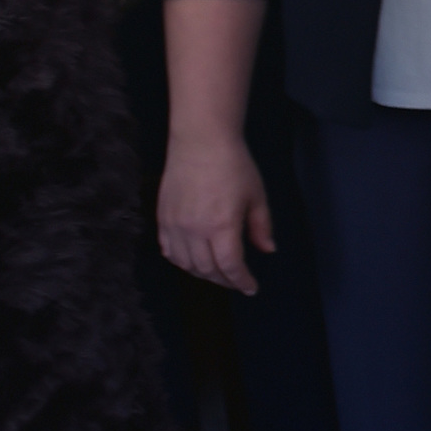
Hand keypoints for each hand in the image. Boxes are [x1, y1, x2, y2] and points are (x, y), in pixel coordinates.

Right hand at [158, 134, 272, 294]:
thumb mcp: (256, 196)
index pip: (230, 266)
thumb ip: (261, 227)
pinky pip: (168, 250)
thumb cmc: (234, 166)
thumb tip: (267, 250)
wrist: (200, 142)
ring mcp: (175, 225)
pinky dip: (181, 261)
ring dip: (202, 273)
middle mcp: (194, 230)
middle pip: (207, 269)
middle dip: (224, 280)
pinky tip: (193, 261)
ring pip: (185, 264)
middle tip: (237, 281)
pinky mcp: (162, 218)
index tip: (251, 288)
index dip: (241, 281)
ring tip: (218, 273)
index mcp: (221, 226)